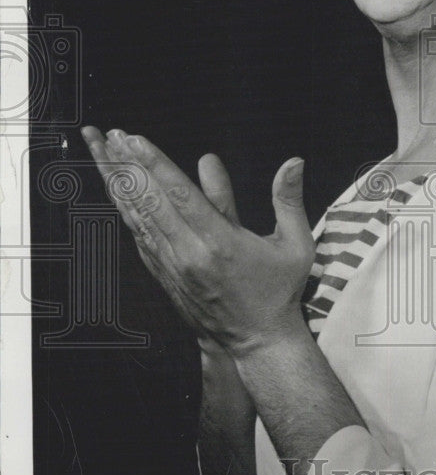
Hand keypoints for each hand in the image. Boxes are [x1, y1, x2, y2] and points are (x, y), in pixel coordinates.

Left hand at [81, 126, 314, 356]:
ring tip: (101, 152)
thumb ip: (288, 200)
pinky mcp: (165, 275)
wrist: (256, 341)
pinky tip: (114, 189)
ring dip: (117, 182)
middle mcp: (189, 254)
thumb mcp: (295, 244)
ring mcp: (173, 267)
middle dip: (127, 164)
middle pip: (149, 201)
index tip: (135, 138)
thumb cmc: (279, 290)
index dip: (154, 164)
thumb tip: (294, 162)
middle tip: (109, 134)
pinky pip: (139, 236)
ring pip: (137, 217)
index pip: (179, 195)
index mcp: (221, 244)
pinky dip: (124, 210)